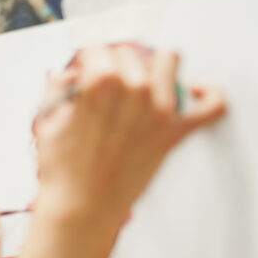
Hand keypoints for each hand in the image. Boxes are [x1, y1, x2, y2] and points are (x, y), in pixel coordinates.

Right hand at [33, 44, 224, 238]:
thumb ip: (56, 87)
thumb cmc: (62, 170)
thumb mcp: (46, 121)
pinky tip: (193, 93)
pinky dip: (208, 95)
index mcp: (100, 84)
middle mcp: (135, 90)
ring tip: (141, 84)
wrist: (81, 207)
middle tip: (106, 85)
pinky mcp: (175, 132)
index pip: (98, 50)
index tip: (84, 73)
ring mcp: (159, 110)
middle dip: (117, 64)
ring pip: (169, 60)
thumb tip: (70, 73)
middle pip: (131, 54)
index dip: (87, 61)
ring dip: (154, 68)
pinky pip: (211, 105)